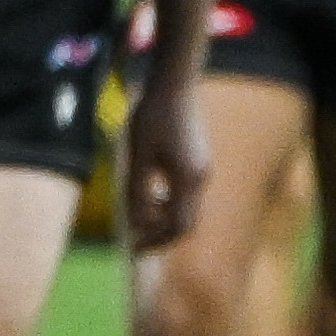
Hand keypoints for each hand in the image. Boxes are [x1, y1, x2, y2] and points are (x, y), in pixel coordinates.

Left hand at [117, 37, 213, 250]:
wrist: (174, 85)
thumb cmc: (152, 117)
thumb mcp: (138, 156)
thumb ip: (138, 191)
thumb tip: (136, 222)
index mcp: (187, 179)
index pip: (177, 225)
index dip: (155, 241)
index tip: (134, 249)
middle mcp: (200, 178)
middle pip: (186, 222)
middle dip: (161, 235)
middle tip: (136, 242)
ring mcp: (202, 169)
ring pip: (186, 208)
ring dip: (163, 218)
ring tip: (137, 217)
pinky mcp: (197, 161)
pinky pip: (185, 193)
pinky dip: (168, 203)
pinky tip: (148, 195)